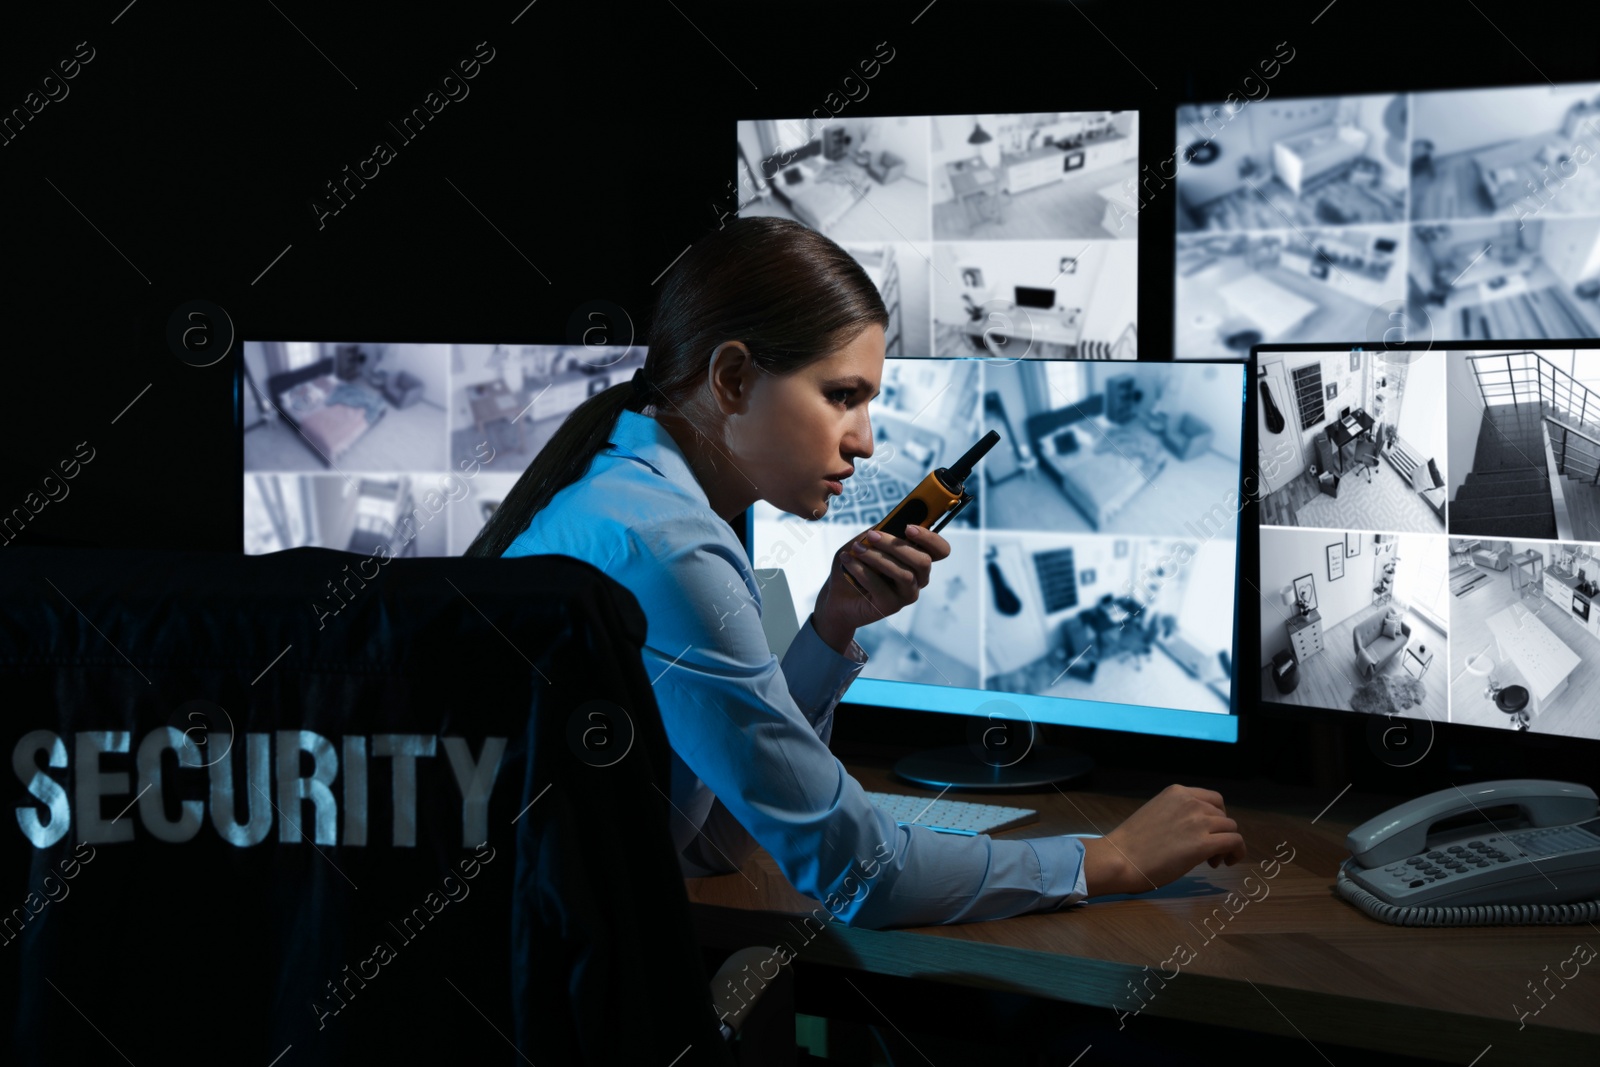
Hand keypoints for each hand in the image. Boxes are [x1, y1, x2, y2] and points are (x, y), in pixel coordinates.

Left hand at [813, 524, 951, 643]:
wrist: (836, 596)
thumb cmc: (854, 564)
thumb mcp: (864, 541)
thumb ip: (878, 531)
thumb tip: (888, 521)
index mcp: (917, 559)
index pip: (940, 550)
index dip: (930, 537)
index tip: (908, 527)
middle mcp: (918, 578)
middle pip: (923, 561)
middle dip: (896, 545)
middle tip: (872, 535)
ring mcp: (907, 594)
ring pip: (904, 574)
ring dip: (877, 557)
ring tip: (856, 549)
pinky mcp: (891, 606)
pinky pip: (881, 587)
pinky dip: (862, 571)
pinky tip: (848, 562)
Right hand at [1081, 785, 1244, 895]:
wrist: (1121, 859)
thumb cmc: (1132, 843)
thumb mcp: (1157, 813)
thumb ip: (1178, 814)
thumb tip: (1198, 829)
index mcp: (1177, 792)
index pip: (1213, 799)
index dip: (1216, 817)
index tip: (1208, 832)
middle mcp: (1191, 802)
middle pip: (1223, 815)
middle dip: (1219, 833)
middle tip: (1209, 852)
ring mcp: (1198, 822)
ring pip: (1231, 828)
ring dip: (1226, 844)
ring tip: (1212, 861)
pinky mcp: (1203, 844)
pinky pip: (1235, 842)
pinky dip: (1237, 851)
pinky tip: (1227, 862)